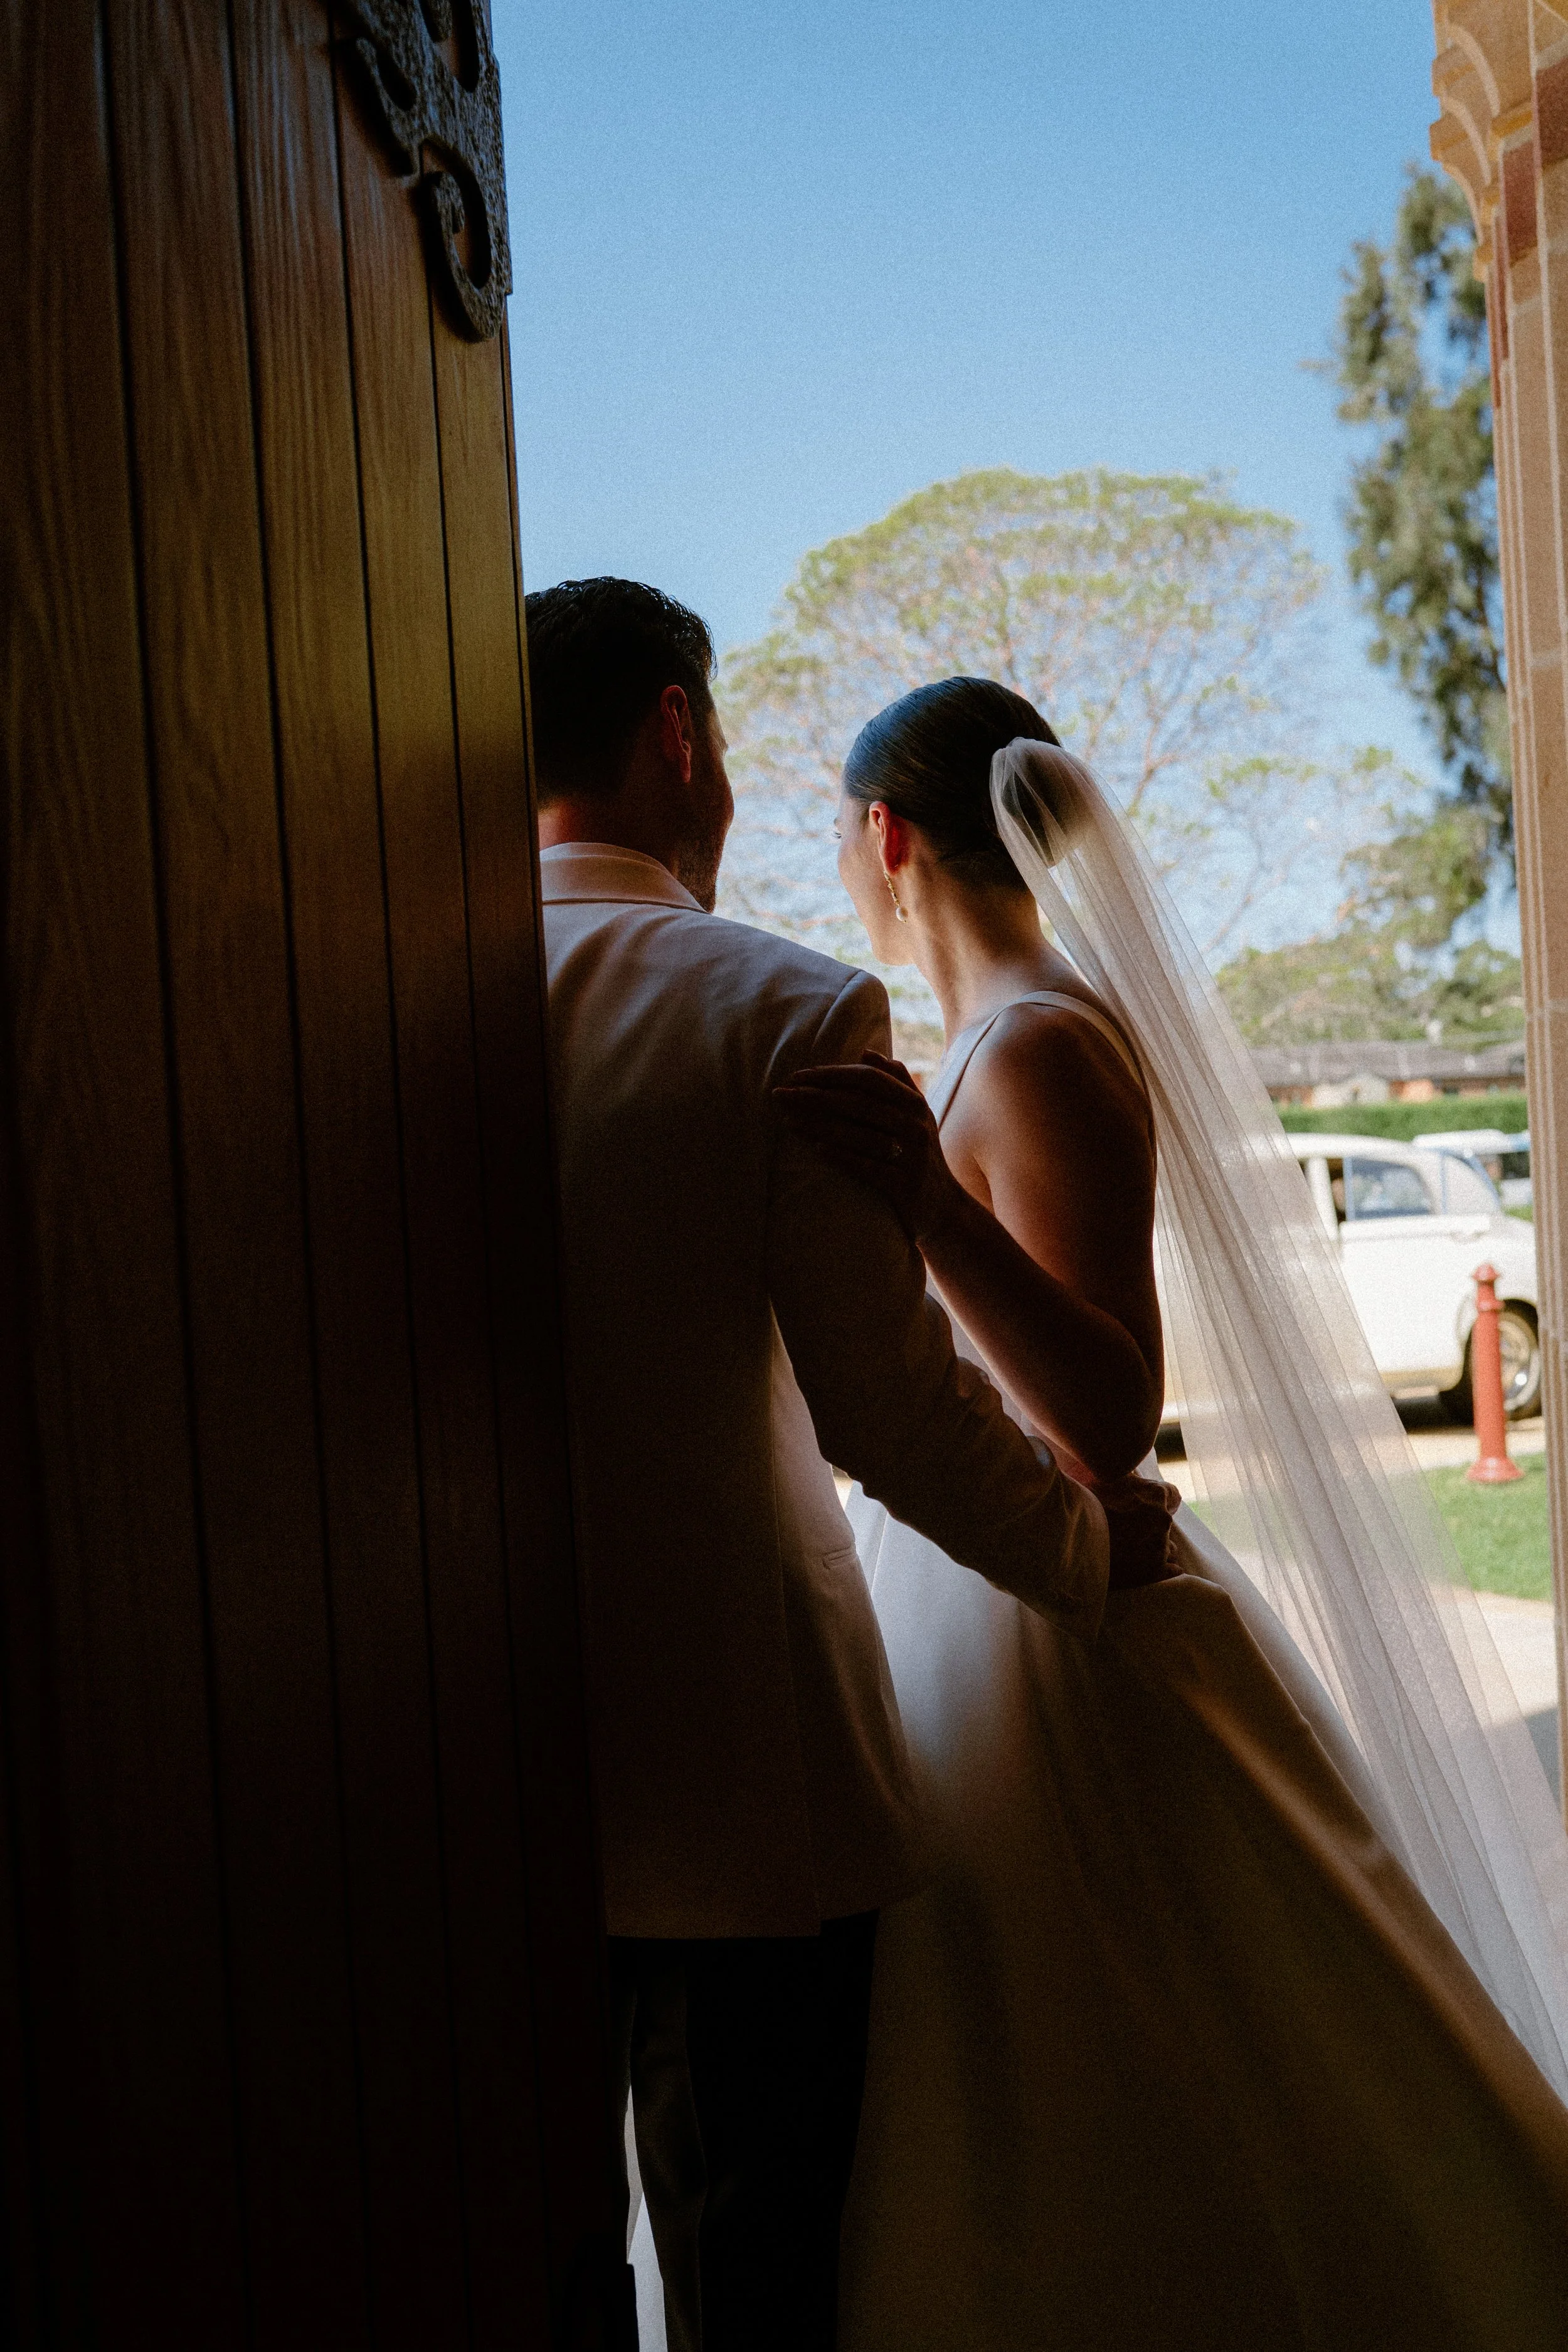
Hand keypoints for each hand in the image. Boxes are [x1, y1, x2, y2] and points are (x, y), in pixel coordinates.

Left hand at [773, 1051, 962, 1244]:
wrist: (944, 1207)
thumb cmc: (919, 1155)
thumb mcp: (917, 1116)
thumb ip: (897, 1082)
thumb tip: (866, 1053)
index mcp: (914, 1104)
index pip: (868, 1079)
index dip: (831, 1075)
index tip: (798, 1076)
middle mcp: (915, 1126)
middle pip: (858, 1104)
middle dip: (815, 1097)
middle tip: (781, 1095)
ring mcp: (911, 1156)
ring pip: (859, 1134)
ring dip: (820, 1126)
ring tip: (788, 1121)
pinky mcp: (904, 1185)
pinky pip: (868, 1167)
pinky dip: (842, 1156)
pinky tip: (816, 1149)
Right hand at [1097, 1472, 1179, 1590]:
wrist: (1072, 1540)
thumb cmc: (1086, 1507)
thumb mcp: (1105, 1479)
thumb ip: (1124, 1476)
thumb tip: (1125, 1468)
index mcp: (1155, 1495)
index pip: (1172, 1495)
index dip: (1157, 1500)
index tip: (1146, 1506)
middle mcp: (1162, 1520)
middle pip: (1165, 1523)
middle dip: (1151, 1525)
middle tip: (1129, 1529)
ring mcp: (1159, 1547)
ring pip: (1166, 1546)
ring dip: (1153, 1547)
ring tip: (1132, 1551)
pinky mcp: (1154, 1571)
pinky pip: (1171, 1570)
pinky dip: (1164, 1569)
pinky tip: (1149, 1567)